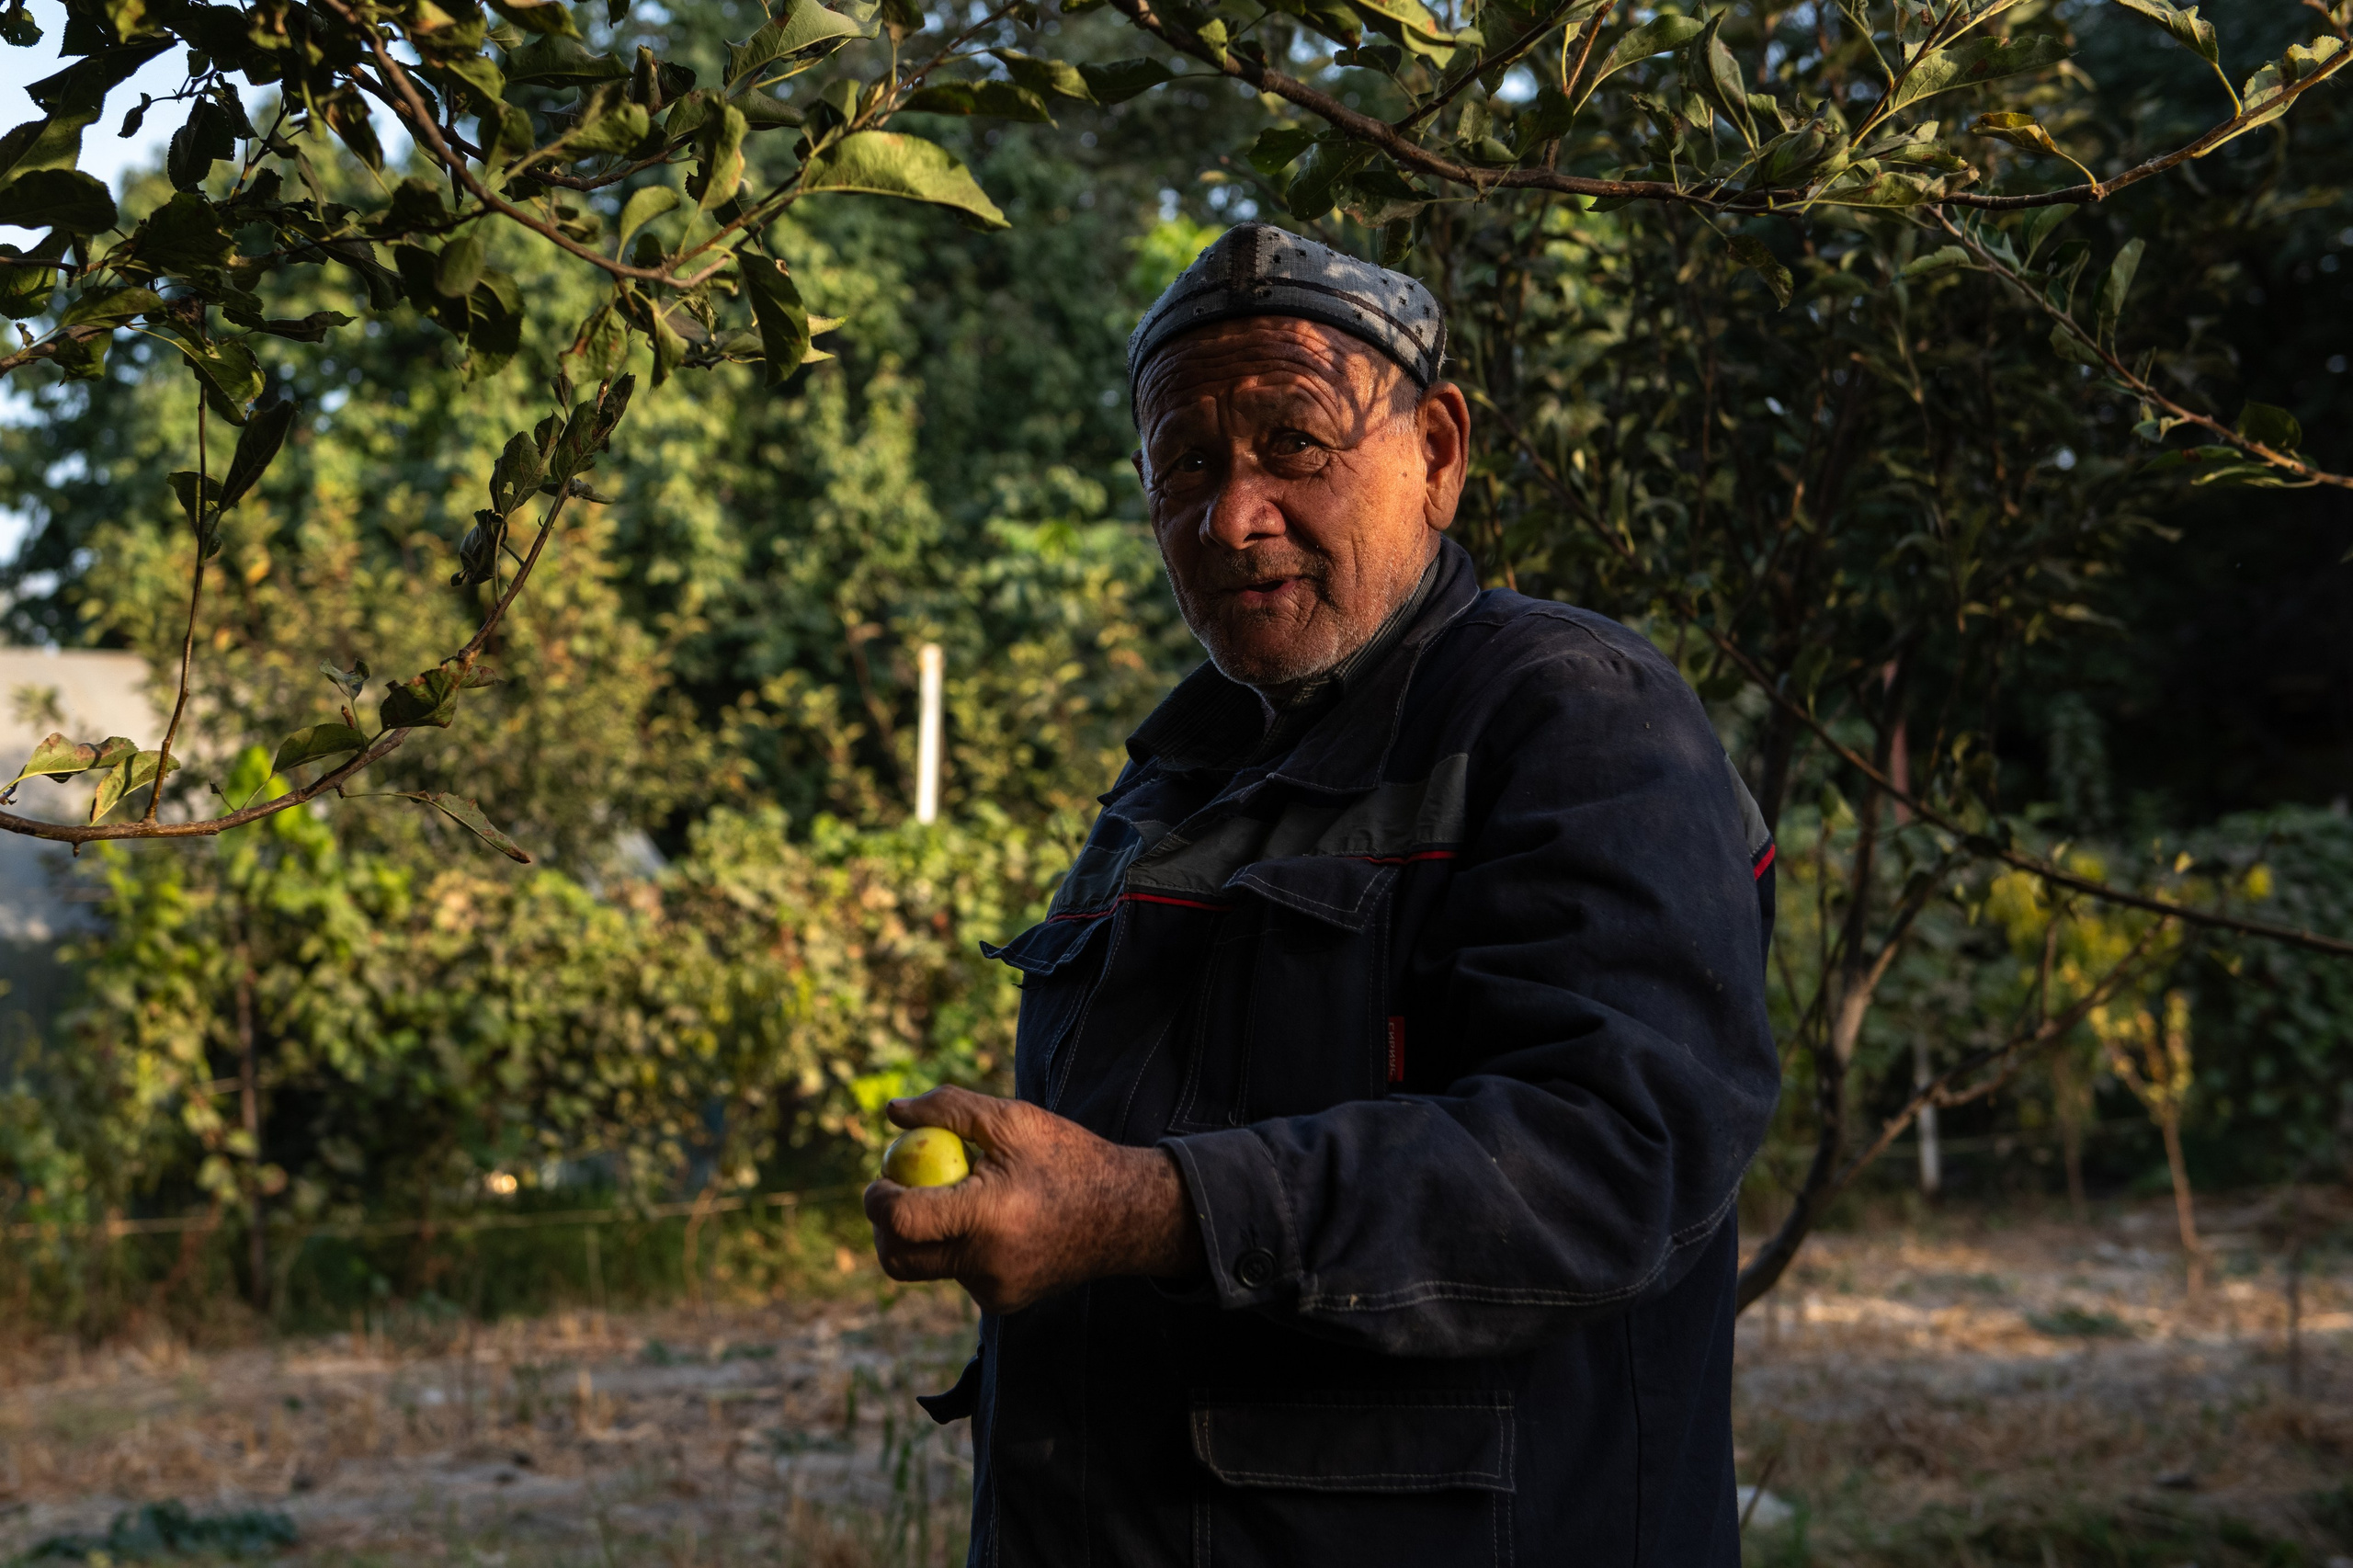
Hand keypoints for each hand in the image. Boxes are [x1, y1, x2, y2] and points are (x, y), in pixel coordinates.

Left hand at [863, 1086, 1205, 1313]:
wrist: (1125, 1214)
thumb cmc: (1066, 1157)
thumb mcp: (1011, 1119)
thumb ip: (948, 1109)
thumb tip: (893, 1113)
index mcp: (987, 1215)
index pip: (901, 1220)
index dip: (877, 1199)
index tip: (881, 1178)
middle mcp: (986, 1263)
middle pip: (898, 1259)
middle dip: (883, 1228)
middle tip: (894, 1196)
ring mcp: (994, 1291)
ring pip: (928, 1268)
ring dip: (926, 1236)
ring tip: (963, 1200)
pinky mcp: (1003, 1303)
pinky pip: (959, 1276)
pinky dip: (959, 1250)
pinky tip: (995, 1225)